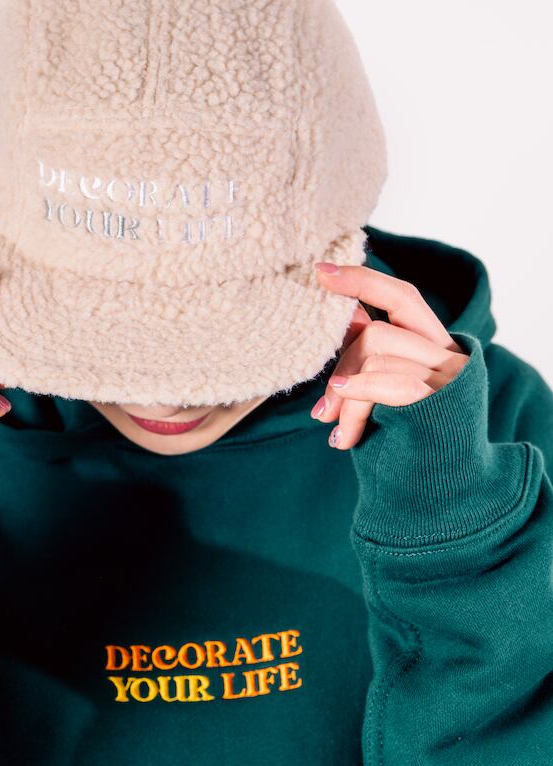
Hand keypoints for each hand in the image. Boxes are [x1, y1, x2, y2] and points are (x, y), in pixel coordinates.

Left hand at [309, 261, 469, 450]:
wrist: (445, 493)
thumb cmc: (409, 439)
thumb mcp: (388, 387)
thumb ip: (372, 350)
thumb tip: (345, 314)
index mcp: (436, 343)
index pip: (400, 295)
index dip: (361, 280)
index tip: (319, 272)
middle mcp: (448, 355)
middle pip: (376, 330)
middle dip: (340, 362)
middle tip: (323, 403)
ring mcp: (446, 378)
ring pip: (373, 353)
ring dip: (342, 395)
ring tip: (332, 427)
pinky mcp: (437, 402)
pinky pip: (385, 383)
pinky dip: (355, 402)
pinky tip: (342, 433)